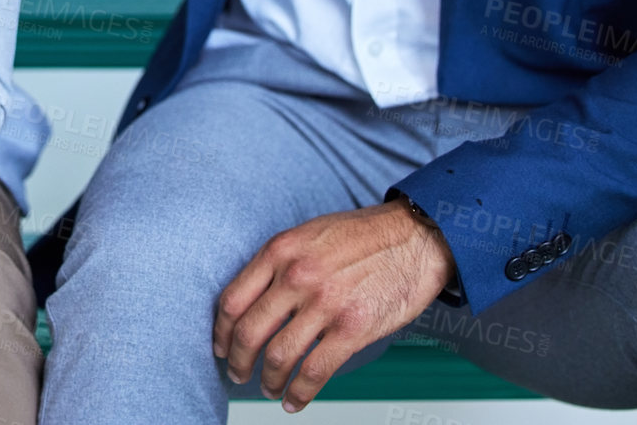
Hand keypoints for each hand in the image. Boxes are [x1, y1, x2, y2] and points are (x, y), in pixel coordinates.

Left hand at [212, 201, 454, 411]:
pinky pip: (314, 372)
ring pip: (278, 356)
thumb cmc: (364, 235)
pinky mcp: (352, 329)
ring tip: (269, 389)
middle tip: (238, 374)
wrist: (415, 238)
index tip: (221, 346)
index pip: (233, 300)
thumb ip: (281, 262)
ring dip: (267, 380)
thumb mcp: (309, 234)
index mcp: (281, 251)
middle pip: (249, 333)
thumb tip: (256, 299)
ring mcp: (324, 304)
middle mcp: (297, 276)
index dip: (221, 332)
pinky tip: (295, 400)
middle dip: (238, 362)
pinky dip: (299, 393)